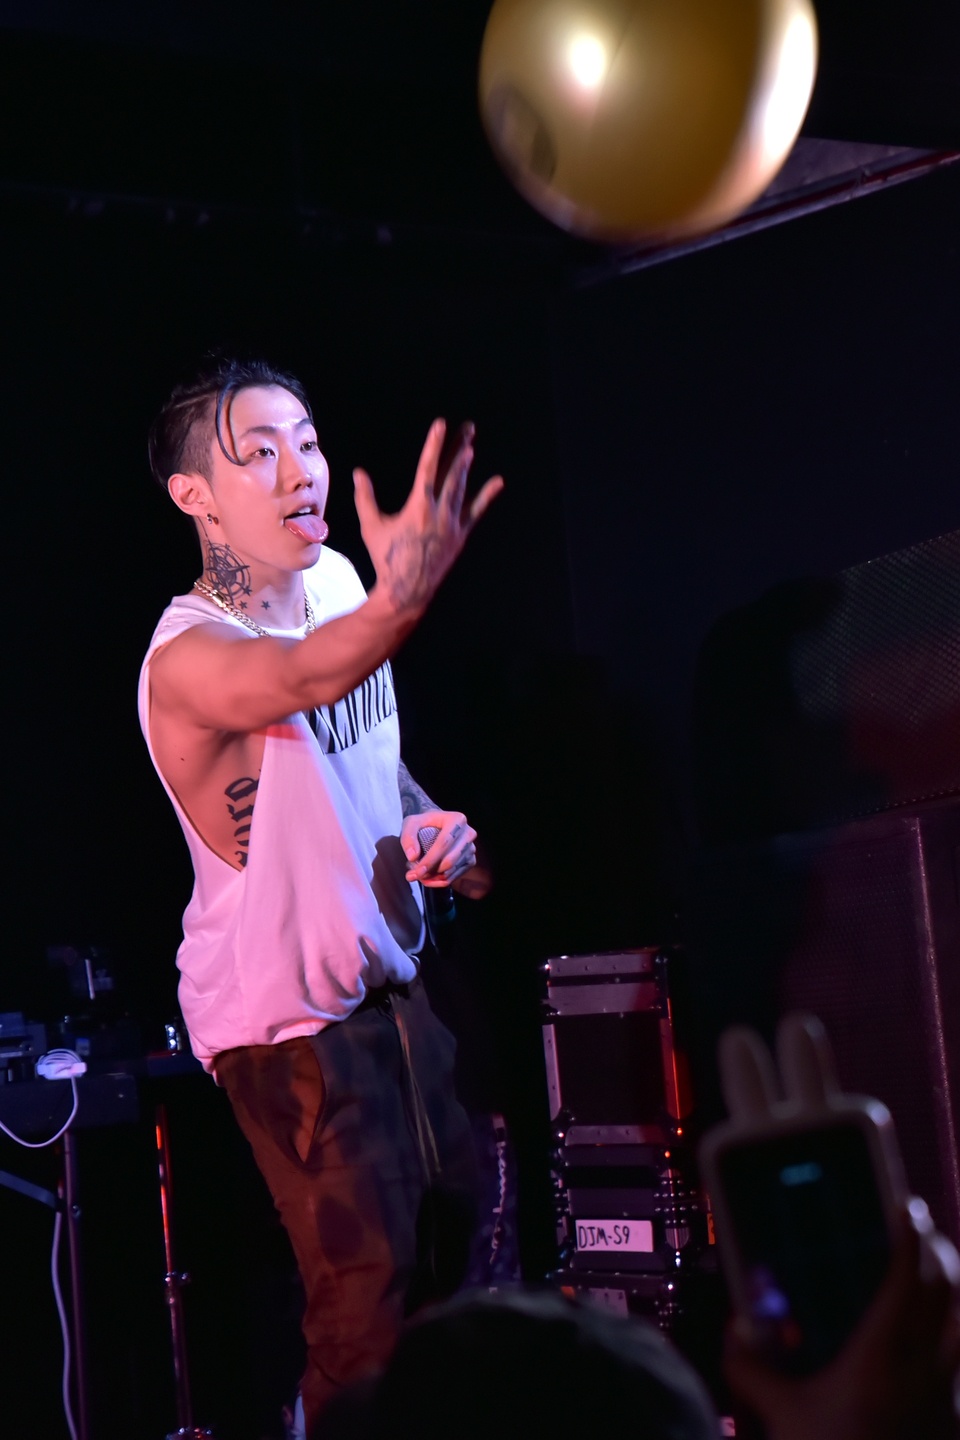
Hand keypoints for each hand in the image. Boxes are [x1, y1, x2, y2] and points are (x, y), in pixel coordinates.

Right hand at [353, 420, 502, 613]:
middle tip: (469, 427)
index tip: (441, 424)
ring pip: (462, 489)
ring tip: (471, 446)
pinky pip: (476, 512)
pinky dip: (486, 496)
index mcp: (418, 508)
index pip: (428, 468)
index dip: (434, 444)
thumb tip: (359, 473)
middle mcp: (439, 513)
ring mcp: (453, 525)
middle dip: (460, 448)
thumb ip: (365, 498)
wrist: (407, 589)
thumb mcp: (371, 527)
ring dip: (466, 466)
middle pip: (452, 473)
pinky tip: (498, 481)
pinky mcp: (460, 536)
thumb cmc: (386, 557)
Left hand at [401, 810, 477, 887]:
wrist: (437, 825)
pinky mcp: (471, 860)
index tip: (417, 871)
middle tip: (413, 875)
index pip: (444, 844)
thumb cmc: (425, 823)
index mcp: (457, 820)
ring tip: (419, 875)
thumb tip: (412, 857)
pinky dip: (440, 881)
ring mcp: (471, 848)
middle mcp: (468, 834)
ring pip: (452, 871)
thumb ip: (408, 837)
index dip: (430, 860)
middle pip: (449, 860)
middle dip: (430, 872)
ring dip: (433, 878)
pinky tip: (429, 878)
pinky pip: (456, 876)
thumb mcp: (412, 823)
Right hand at [726, 1199, 959, 1439]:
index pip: (907, 1278)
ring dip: (952, 1297)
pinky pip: (958, 1366)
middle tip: (919, 1236)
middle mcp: (924, 1368)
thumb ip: (752, 1370)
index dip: (909, 1237)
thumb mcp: (781, 1416)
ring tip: (934, 1282)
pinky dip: (949, 1340)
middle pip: (948, 1293)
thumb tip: (734, 1330)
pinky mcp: (949, 1423)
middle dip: (938, 1256)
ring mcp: (943, 1398)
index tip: (903, 1208)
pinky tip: (926, 1349)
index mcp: (884, 1353)